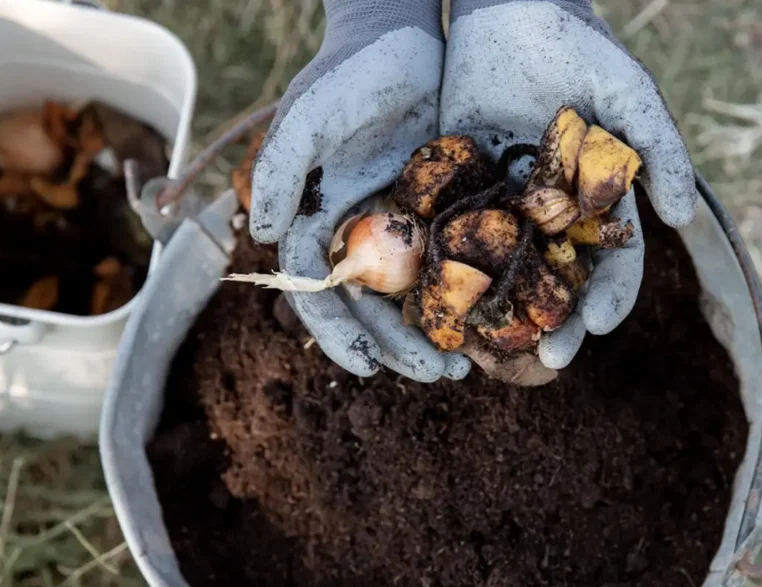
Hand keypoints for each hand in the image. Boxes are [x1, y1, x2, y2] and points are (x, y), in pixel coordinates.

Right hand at [249, 0, 469, 381]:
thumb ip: (283, 169)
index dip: (339, 334)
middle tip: (441, 375)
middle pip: (372, 308)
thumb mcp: (312, 115)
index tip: (366, 368)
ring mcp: (401, 227)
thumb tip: (267, 235)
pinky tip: (494, 319)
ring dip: (436, 333)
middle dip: (399, 346)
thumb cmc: (349, 74)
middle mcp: (358, 234)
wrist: (403, 37)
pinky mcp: (442, 213)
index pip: (319, 293)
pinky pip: (454, 265)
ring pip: (415, 296)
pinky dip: (468, 295)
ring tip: (468, 365)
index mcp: (319, 223)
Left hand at [442, 0, 695, 368]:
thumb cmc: (578, 48)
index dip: (610, 298)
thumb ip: (660, 150)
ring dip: (503, 315)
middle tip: (549, 359)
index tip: (598, 326)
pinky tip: (442, 307)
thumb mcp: (628, 92)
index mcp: (597, 204)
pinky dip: (450, 276)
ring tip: (494, 349)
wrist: (507, 10)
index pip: (614, 264)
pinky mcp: (458, 193)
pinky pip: (454, 241)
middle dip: (558, 324)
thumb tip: (683, 219)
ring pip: (506, 275)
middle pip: (559, 286)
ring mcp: (504, 209)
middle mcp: (552, 217)